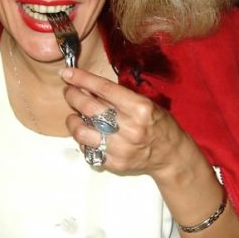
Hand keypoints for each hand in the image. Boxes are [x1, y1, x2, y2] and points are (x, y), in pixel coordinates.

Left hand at [60, 67, 191, 177]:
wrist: (171, 155)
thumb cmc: (158, 124)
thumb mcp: (145, 103)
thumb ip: (117, 96)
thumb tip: (86, 86)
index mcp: (140, 108)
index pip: (104, 89)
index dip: (82, 79)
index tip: (67, 73)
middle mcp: (130, 128)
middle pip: (89, 107)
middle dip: (72, 95)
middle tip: (69, 91)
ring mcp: (121, 148)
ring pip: (81, 131)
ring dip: (73, 120)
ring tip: (75, 115)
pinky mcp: (115, 163)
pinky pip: (87, 149)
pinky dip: (83, 139)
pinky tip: (88, 133)